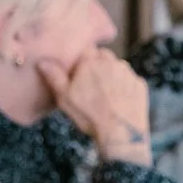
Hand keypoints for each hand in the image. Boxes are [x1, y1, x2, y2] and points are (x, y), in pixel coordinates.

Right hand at [37, 48, 149, 162]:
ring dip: (111, 75)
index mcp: (91, 61)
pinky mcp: (140, 85)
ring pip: (117, 67)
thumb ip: (54, 76)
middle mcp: (112, 62)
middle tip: (90, 84)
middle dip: (97, 65)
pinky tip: (118, 102)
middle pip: (103, 56)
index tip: (79, 70)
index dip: (82, 59)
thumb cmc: (89, 114)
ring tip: (105, 95)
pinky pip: (130, 81)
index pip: (86, 49)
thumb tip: (42, 61)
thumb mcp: (64, 97)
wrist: (120, 133)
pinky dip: (124, 87)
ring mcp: (128, 73)